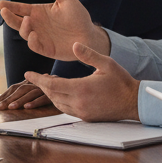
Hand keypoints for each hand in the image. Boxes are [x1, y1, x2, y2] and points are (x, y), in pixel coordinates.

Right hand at [0, 0, 108, 60]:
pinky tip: (33, 34)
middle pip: (17, 21)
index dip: (10, 6)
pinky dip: (32, 41)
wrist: (90, 34)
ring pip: (24, 33)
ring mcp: (40, 37)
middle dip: (9, 17)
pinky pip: (35, 46)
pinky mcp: (47, 49)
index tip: (0, 3)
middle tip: (4, 11)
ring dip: (22, 27)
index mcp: (39, 12)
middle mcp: (37, 24)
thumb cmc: (78, 16)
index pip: (20, 8)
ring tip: (27, 20)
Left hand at [0, 81, 52, 110]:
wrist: (76, 87)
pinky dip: (36, 102)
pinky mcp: (56, 94)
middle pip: (20, 89)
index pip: (15, 87)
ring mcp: (47, 88)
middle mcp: (38, 83)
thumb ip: (29, 95)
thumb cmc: (56, 92)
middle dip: (7, 99)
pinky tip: (28, 107)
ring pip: (31, 93)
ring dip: (20, 101)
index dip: (4, 95)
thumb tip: (12, 103)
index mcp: (33, 82)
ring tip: (10, 108)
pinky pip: (44, 98)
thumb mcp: (40, 93)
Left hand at [25, 42, 139, 121]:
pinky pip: (66, 109)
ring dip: (50, 94)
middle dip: (42, 85)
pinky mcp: (86, 117)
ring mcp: (82, 112)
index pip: (52, 85)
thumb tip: (74, 45)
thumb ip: (89, 54)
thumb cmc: (121, 81)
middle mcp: (79, 103)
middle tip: (37, 77)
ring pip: (58, 103)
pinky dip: (59, 100)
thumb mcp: (106, 63)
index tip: (28, 74)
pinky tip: (61, 93)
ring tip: (48, 83)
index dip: (38, 79)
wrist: (133, 102)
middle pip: (52, 95)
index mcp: (82, 88)